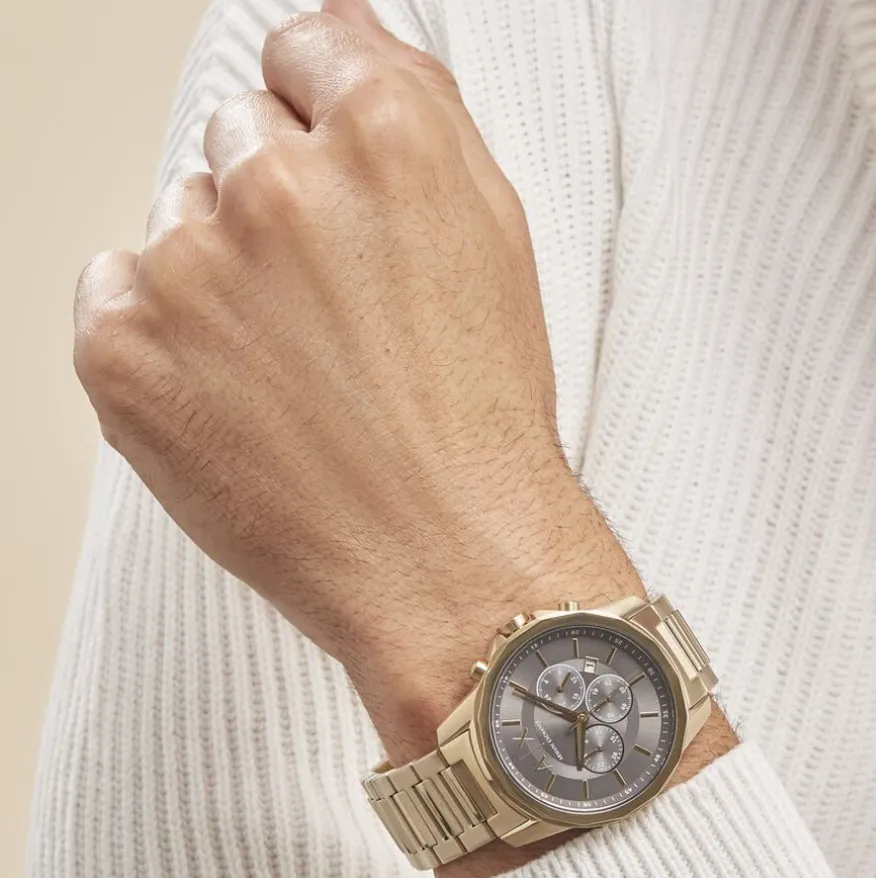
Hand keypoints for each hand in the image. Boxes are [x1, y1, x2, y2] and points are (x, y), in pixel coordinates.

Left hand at [73, 0, 643, 764]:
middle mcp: (281, 186)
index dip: (321, 120)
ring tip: (294, 372)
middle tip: (330, 311)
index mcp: (389, 140)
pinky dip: (164, 333)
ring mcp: (193, 266)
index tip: (326, 173)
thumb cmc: (481, 424)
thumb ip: (419, 120)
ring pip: (180, 222)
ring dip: (223, 277)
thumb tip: (344, 43)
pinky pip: (118, 291)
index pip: (306, 49)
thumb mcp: (494, 242)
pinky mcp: (126, 347)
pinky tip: (238, 395)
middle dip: (278, 206)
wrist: (448, 564)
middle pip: (239, 140)